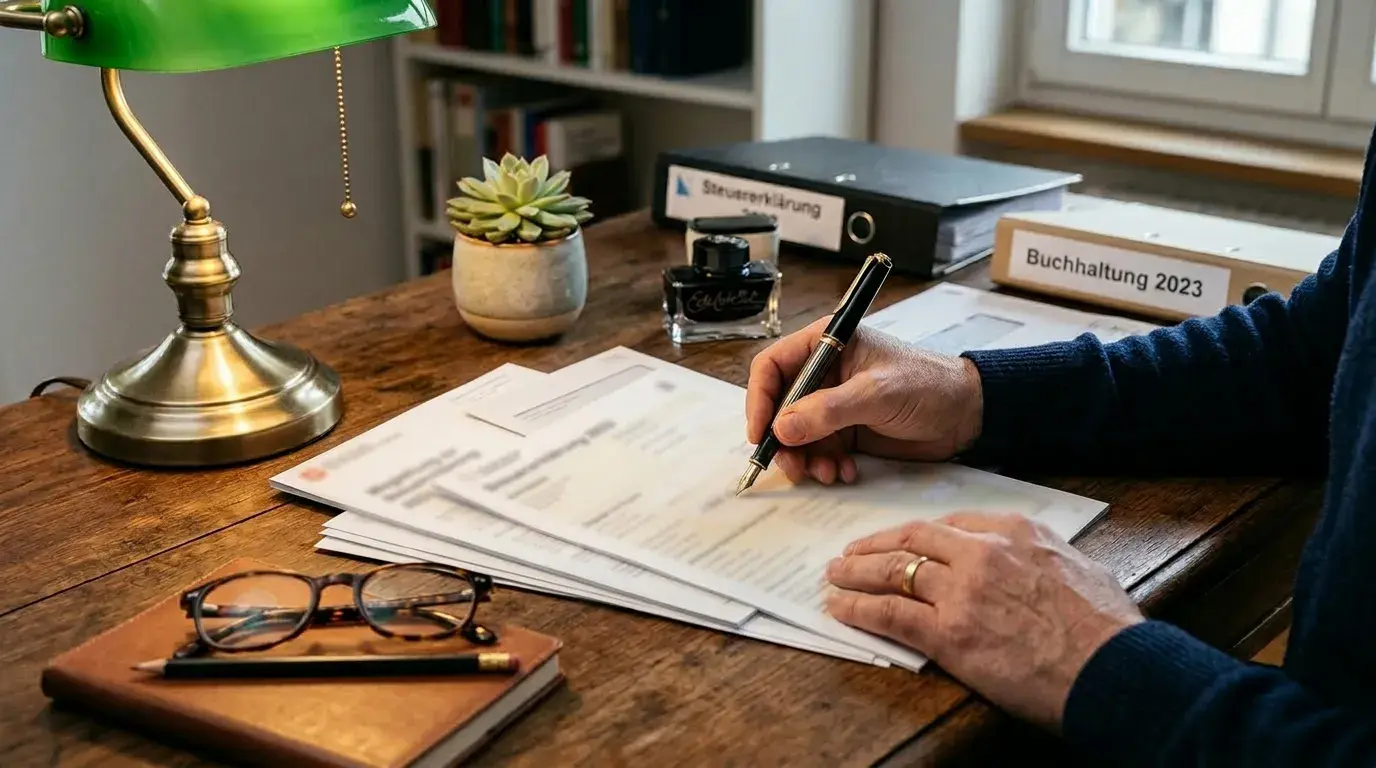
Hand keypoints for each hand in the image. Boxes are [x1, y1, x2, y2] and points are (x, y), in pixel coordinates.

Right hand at [745, 318, 982, 485]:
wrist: (967, 415)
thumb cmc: (929, 385)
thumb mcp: (876, 393)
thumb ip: (828, 410)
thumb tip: (782, 429)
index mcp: (826, 344)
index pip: (772, 366)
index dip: (760, 400)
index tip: (761, 434)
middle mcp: (824, 373)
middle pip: (779, 407)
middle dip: (783, 440)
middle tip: (794, 465)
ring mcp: (833, 404)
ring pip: (796, 435)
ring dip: (805, 459)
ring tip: (826, 474)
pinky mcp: (846, 431)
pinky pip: (819, 451)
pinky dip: (825, 466)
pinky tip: (845, 473)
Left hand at [823, 512, 1143, 730]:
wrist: (1113, 669)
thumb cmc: (1106, 627)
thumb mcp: (1075, 565)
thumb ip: (1037, 555)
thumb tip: (1024, 563)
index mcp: (1014, 532)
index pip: (948, 523)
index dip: (914, 532)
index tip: (899, 538)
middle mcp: (982, 553)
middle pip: (911, 540)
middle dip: (874, 546)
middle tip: (850, 552)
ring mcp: (962, 592)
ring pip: (892, 572)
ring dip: (855, 574)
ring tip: (834, 576)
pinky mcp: (949, 634)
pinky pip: (889, 614)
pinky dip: (858, 608)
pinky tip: (841, 608)